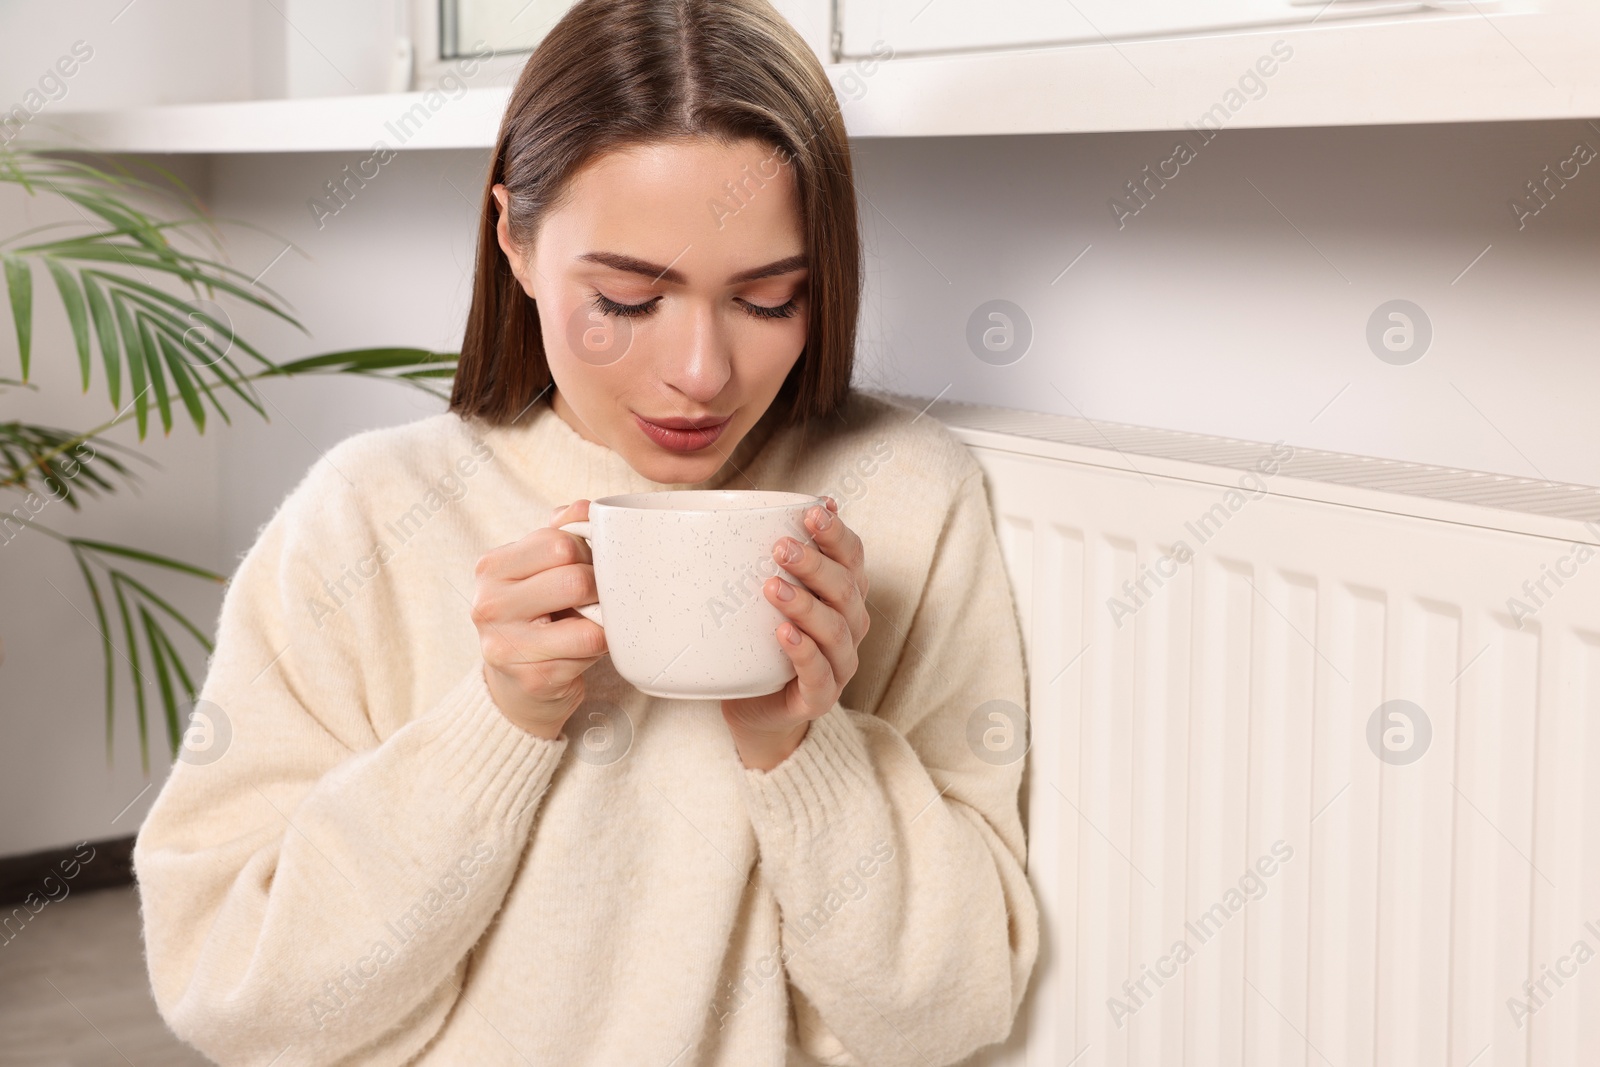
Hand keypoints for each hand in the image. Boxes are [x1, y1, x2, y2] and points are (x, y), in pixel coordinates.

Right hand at [472, 500, 607, 737]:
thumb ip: (560, 532)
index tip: (587, 566)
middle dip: (598, 587)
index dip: (587, 552)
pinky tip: (581, 651)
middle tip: (595, 597)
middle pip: (575, 578)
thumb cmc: (536, 616)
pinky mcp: (533, 678)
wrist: (517, 684)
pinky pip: (591, 653)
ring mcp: (507, 646)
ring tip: (589, 623)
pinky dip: (597, 650)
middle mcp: (489, 605)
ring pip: (589, 622)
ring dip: (601, 622)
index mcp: (491, 568)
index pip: (559, 542)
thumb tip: (584, 507)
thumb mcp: (540, 569)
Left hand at [721, 497, 869, 769]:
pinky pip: (819, 674)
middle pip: (845, 590)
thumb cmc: (761, 642)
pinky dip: (803, 652)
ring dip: (806, 605)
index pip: (852, 557)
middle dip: (815, 565)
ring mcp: (839, 664)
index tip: (811, 511)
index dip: (836, 534)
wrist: (755, 706)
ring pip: (836, 630)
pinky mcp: (820, 697)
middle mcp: (850, 626)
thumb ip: (772, 561)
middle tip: (780, 546)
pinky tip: (783, 633)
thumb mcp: (766, 596)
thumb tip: (754, 509)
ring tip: (772, 587)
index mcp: (844, 595)